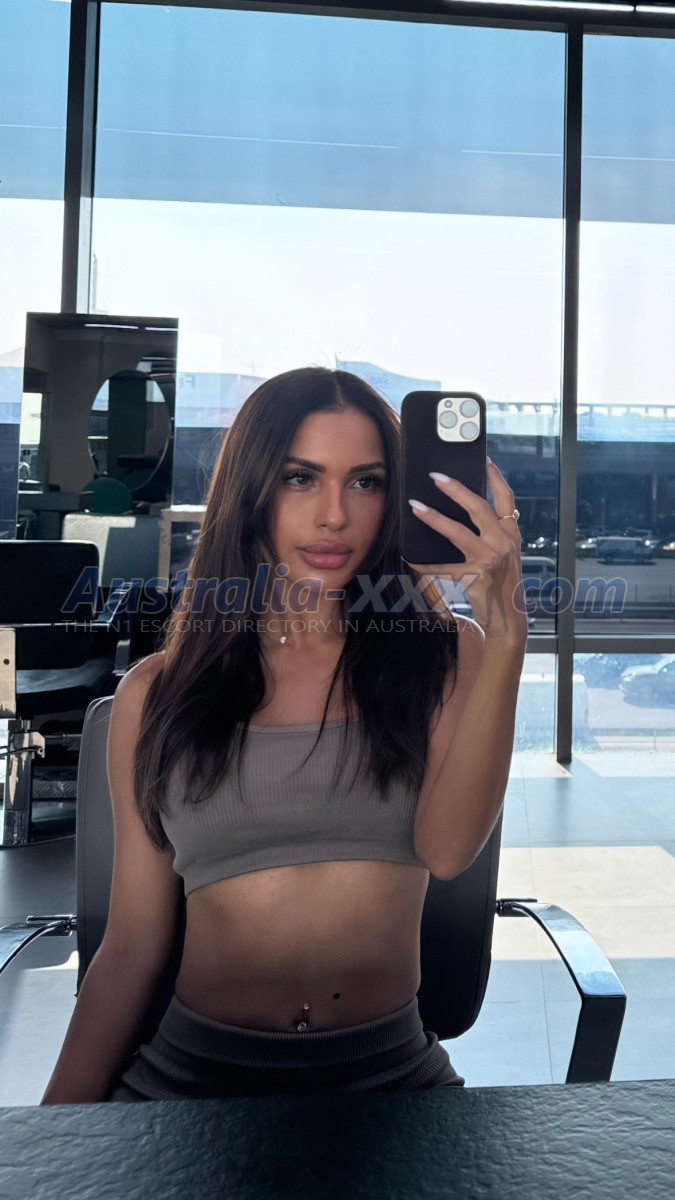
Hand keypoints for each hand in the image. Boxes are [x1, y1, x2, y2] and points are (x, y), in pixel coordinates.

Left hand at [403, 459, 528, 646]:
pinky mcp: (476, 577)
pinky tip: (410, 559)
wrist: (509, 620)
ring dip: (434, 518)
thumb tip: (458, 515)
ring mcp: (491, 560)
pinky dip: (424, 564)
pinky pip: (442, 567)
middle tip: (435, 476)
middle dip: (456, 489)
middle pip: (479, 507)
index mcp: (512, 534)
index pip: (507, 499)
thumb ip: (490, 535)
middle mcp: (504, 543)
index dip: (495, 477)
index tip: (484, 459)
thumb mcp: (503, 556)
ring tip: (415, 506)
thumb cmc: (500, 585)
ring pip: (458, 532)